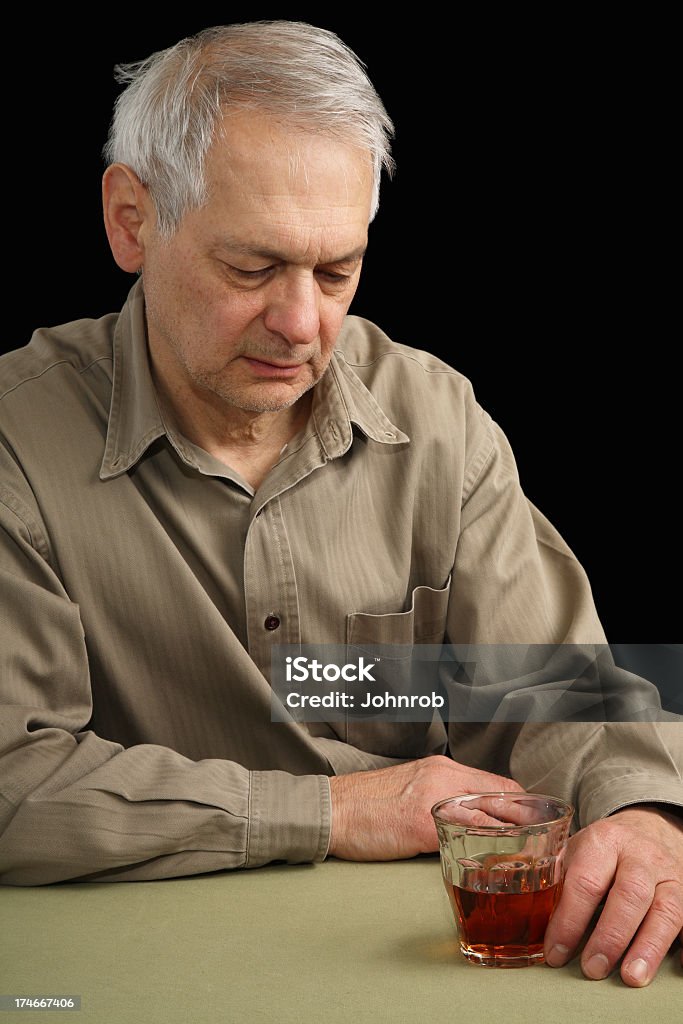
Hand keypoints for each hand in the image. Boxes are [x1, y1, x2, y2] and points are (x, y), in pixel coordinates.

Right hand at [328, 754, 522, 860]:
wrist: (331, 809)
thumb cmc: (366, 806)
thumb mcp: (409, 789)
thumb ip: (440, 798)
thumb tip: (468, 822)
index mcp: (440, 768)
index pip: (495, 783)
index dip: (520, 805)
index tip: (535, 823)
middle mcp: (442, 776)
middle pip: (500, 795)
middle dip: (527, 820)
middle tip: (547, 842)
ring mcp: (433, 798)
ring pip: (489, 813)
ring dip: (514, 835)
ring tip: (534, 856)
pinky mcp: (421, 823)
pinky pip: (465, 834)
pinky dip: (487, 847)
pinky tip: (500, 862)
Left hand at [544, 805, 682, 985]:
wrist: (648, 829)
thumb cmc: (604, 850)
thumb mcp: (576, 849)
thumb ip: (555, 876)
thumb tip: (522, 915)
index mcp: (604, 840)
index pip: (585, 881)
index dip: (569, 920)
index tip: (554, 952)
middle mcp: (640, 855)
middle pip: (629, 895)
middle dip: (609, 936)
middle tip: (592, 968)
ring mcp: (669, 875)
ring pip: (666, 910)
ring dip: (648, 946)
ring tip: (630, 976)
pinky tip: (675, 967)